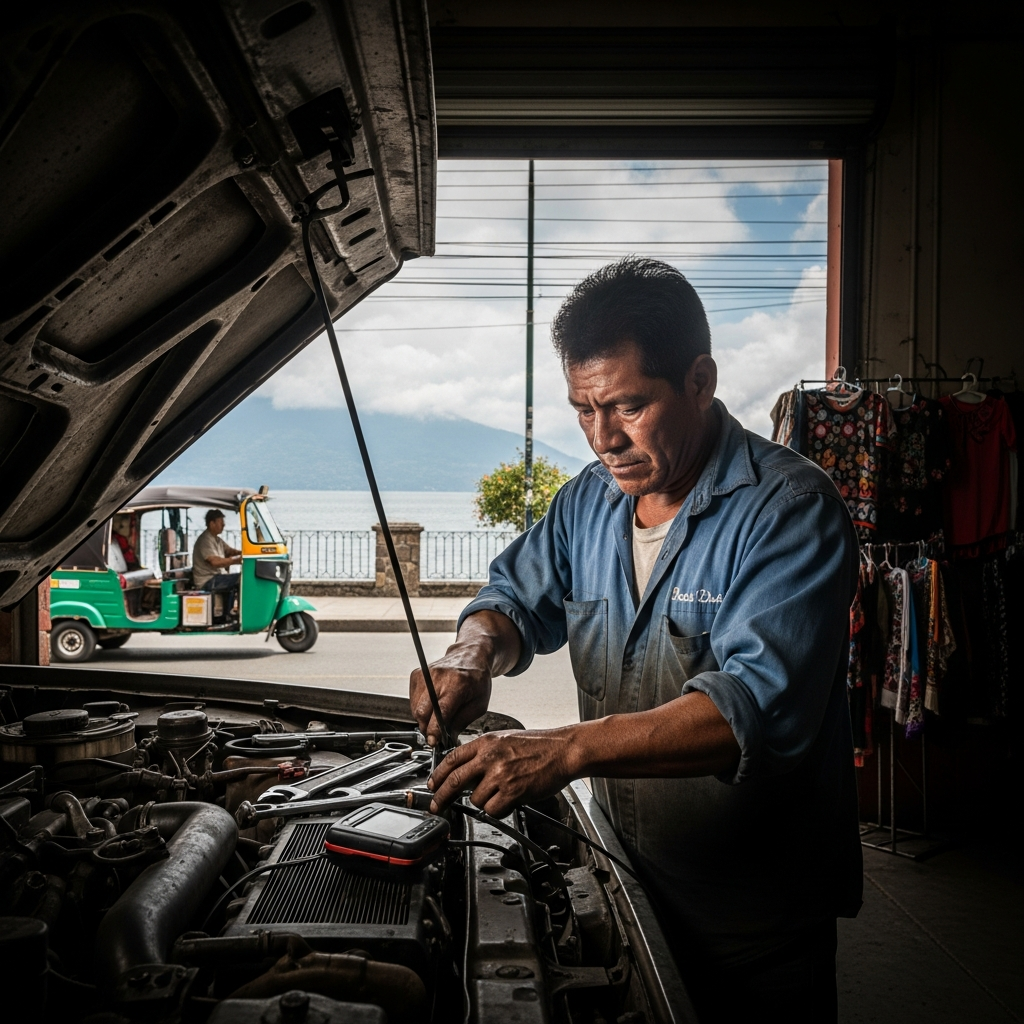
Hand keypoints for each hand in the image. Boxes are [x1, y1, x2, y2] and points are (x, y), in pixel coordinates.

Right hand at [409, 611, 520, 746]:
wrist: (470, 655)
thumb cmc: (477, 679)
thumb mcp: (479, 704)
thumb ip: (462, 722)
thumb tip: (447, 738)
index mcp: (457, 684)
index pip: (440, 712)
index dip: (434, 730)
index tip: (433, 741)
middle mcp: (438, 677)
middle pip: (422, 711)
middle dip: (427, 728)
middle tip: (436, 733)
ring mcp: (425, 674)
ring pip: (415, 708)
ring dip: (423, 718)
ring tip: (437, 715)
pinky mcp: (417, 674)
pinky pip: (412, 700)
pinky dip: (420, 707)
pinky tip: (432, 704)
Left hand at [427, 728, 578, 816]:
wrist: (563, 750)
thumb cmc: (538, 746)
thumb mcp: (504, 740)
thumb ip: (484, 753)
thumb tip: (465, 770)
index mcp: (486, 742)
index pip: (452, 759)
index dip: (438, 775)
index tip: (433, 785)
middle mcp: (490, 757)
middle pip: (454, 781)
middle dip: (441, 797)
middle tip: (437, 805)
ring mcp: (500, 775)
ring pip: (476, 799)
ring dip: (484, 802)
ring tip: (499, 794)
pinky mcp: (512, 791)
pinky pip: (493, 810)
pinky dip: (499, 809)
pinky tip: (509, 800)